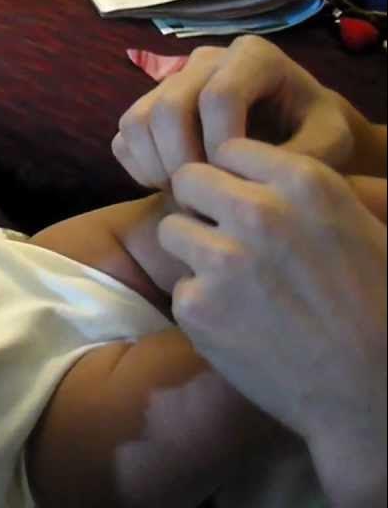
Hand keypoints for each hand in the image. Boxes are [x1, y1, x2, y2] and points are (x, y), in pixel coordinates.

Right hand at [113, 35, 353, 188]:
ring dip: (156, 166)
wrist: (296, 133)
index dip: (222, 144)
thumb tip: (250, 174)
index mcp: (253, 57)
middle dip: (182, 160)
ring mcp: (170, 82)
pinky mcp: (147, 108)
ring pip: (137, 121)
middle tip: (204, 197)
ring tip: (188, 193)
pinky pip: (123, 138)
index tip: (239, 180)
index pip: (219, 96)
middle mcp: (205, 61)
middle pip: (168, 106)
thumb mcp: (331, 142)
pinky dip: (140, 169)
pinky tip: (172, 186)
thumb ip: (303, 155)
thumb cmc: (315, 135)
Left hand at [159, 139, 386, 504]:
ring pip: (171, 230)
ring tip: (234, 282)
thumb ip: (314, 190)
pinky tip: (239, 323)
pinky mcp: (197, 305)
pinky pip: (180, 287)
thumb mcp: (366, 226)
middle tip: (224, 237)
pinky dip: (201, 305)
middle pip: (188, 180)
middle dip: (201, 205)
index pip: (231, 149)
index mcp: (305, 182)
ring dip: (194, 253)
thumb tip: (269, 165)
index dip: (233, 177)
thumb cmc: (379, 305)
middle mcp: (258, 211)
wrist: (371, 390)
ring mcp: (223, 258)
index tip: (243, 200)